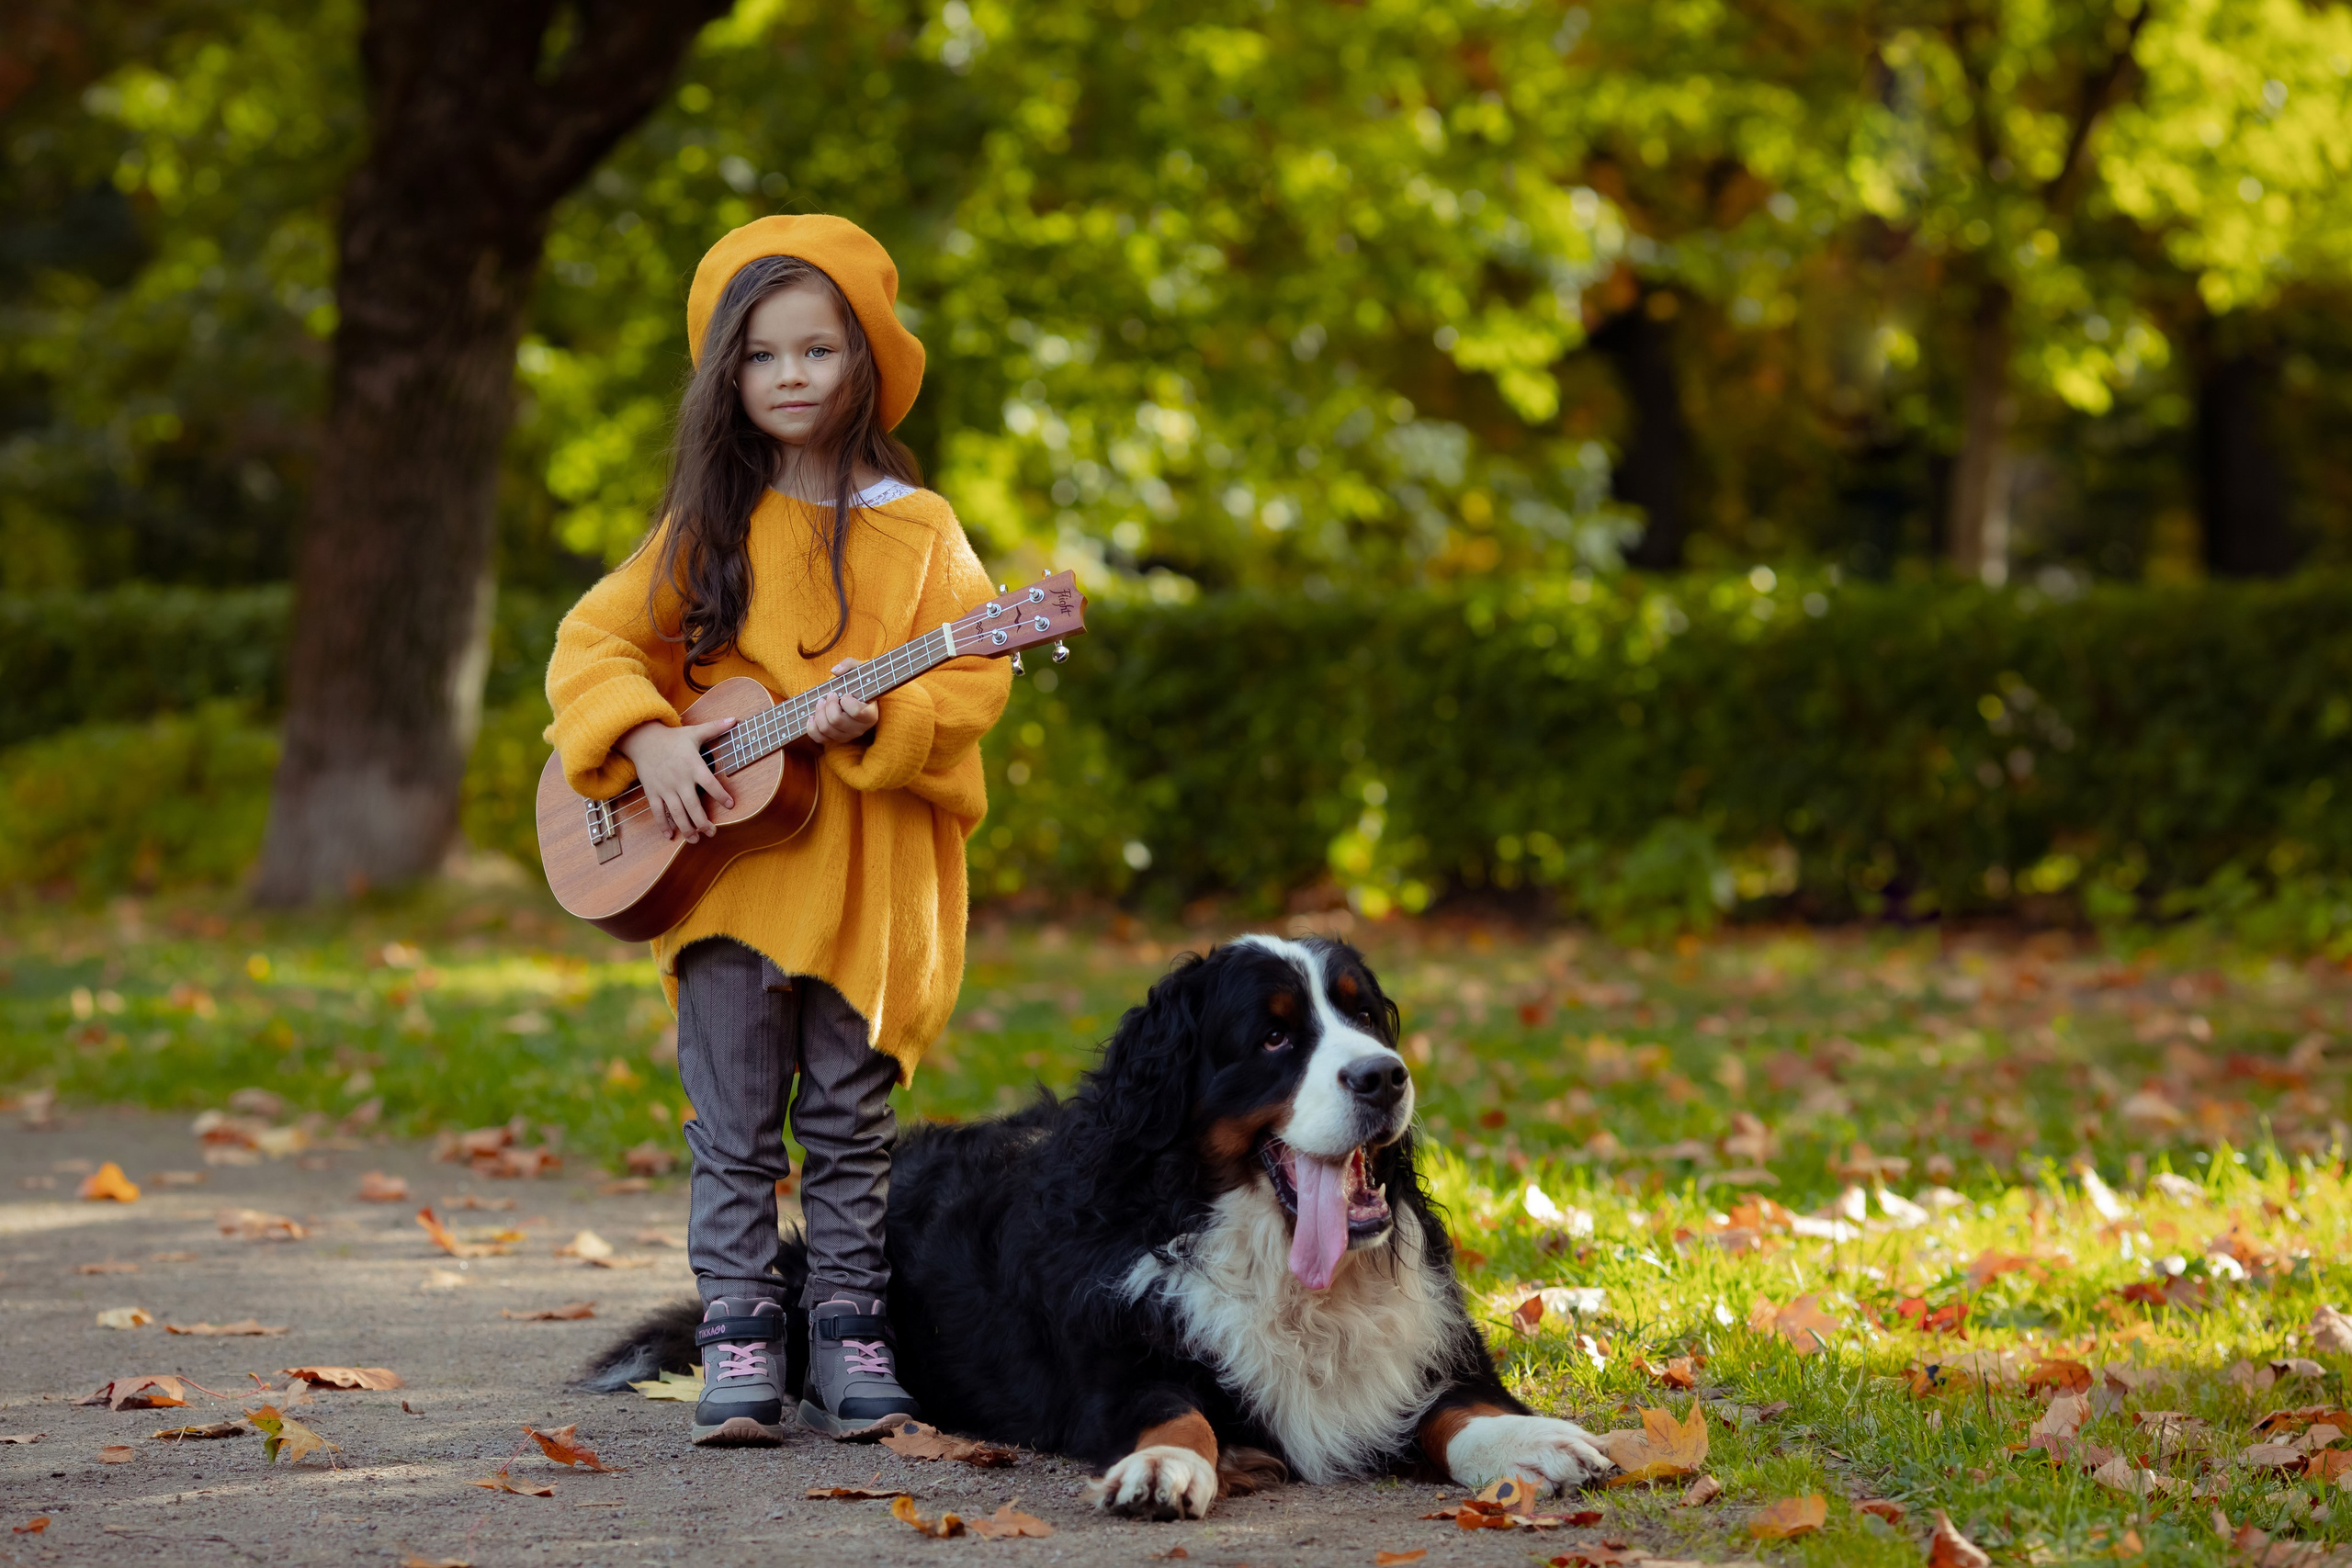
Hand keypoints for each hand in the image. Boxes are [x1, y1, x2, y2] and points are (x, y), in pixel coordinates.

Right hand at [615, 716, 737, 841]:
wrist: (643, 739)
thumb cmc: (673, 738)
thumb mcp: (694, 732)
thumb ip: (715, 728)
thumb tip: (735, 720)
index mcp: (692, 766)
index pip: (710, 783)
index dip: (721, 795)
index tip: (731, 805)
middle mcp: (679, 780)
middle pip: (693, 806)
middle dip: (703, 822)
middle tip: (712, 833)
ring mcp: (665, 788)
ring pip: (676, 813)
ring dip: (686, 828)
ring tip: (696, 839)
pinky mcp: (653, 792)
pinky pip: (657, 812)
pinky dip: (663, 825)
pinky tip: (670, 836)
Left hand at [807, 657, 878, 745]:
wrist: (858, 696)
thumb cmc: (860, 683)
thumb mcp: (860, 669)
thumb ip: (849, 664)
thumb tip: (835, 671)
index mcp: (870, 715)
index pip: (857, 712)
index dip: (846, 701)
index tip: (845, 693)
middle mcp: (860, 729)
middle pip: (836, 720)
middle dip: (828, 704)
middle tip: (829, 694)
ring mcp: (847, 736)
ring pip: (826, 729)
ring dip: (818, 713)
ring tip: (820, 702)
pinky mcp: (835, 739)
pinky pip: (819, 739)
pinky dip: (811, 727)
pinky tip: (812, 716)